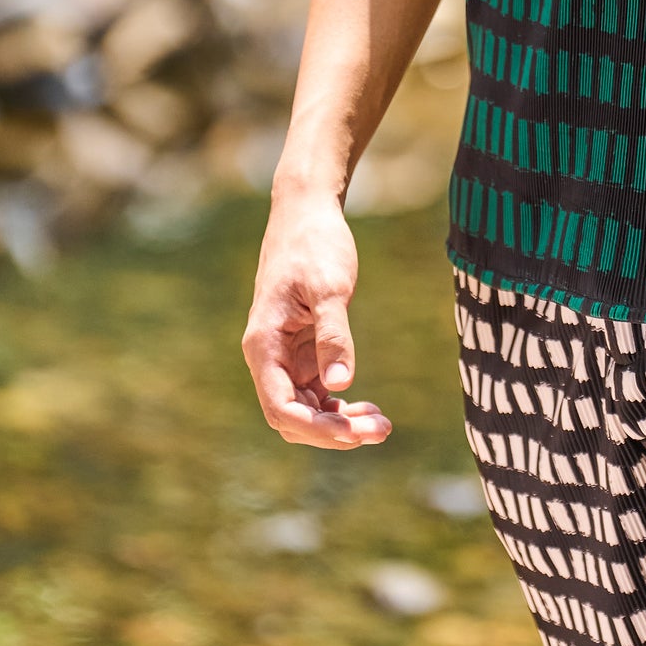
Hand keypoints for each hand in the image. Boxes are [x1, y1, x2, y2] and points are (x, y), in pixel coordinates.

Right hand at [241, 188, 392, 448]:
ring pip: (307, 409)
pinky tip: (369, 408)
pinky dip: (340, 405)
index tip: (354, 432)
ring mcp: (286, 357)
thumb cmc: (315, 245)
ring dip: (340, 422)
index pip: (281, 408)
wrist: (307, 214)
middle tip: (381, 430)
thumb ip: (333, 336)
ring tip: (381, 424)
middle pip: (294, 417)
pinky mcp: (303, 350)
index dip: (316, 428)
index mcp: (264, 345)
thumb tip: (339, 385)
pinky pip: (317, 392)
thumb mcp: (329, 288)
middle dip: (334, 431)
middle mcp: (269, 358)